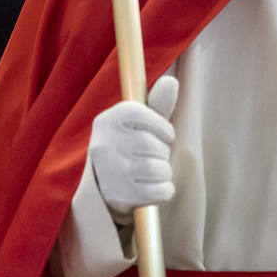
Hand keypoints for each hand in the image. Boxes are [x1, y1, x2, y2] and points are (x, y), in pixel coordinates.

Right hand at [88, 75, 178, 218]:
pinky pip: (161, 191)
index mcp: (108, 120)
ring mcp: (110, 171)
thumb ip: (157, 103)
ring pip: (160, 169)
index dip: (163, 127)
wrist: (104, 184)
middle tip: (153, 155)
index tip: (165, 134)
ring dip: (164, 171)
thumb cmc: (129, 144)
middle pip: (154, 145)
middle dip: (163, 151)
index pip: (143, 115)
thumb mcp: (139, 122)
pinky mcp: (119, 195)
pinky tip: (154, 187)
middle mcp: (104, 144)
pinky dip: (165, 190)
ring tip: (153, 171)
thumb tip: (172, 82)